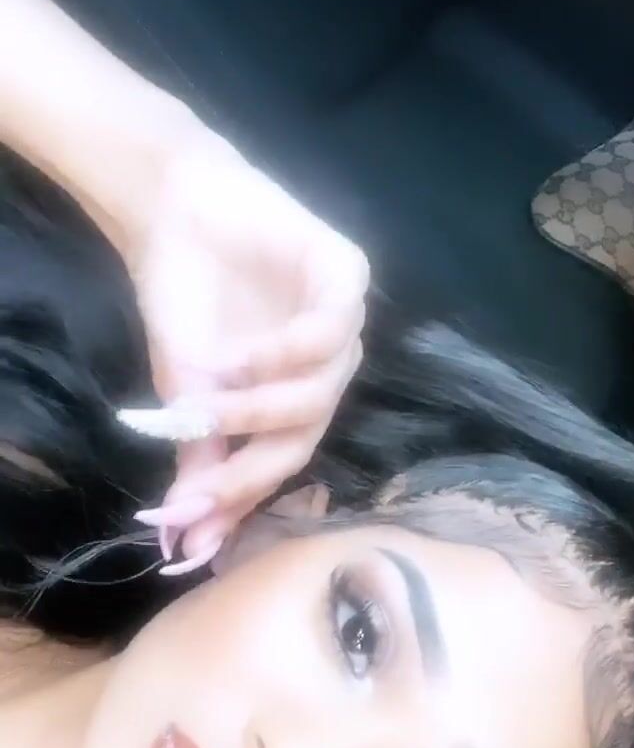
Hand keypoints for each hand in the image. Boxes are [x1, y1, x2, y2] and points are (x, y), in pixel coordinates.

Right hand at [119, 123, 368, 572]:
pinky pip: (328, 332)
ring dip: (258, 408)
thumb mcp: (183, 391)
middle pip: (304, 437)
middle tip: (201, 491)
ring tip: (206, 400)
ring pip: (319, 393)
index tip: (194, 536)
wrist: (173, 210)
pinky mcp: (346, 276)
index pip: (278, 462)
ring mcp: (343, 326)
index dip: (239, 501)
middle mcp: (328, 371)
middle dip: (249, 470)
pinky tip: (234, 356)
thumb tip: (177, 536)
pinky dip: (280, 353)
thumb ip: (197, 457)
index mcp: (295, 402)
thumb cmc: (182, 300)